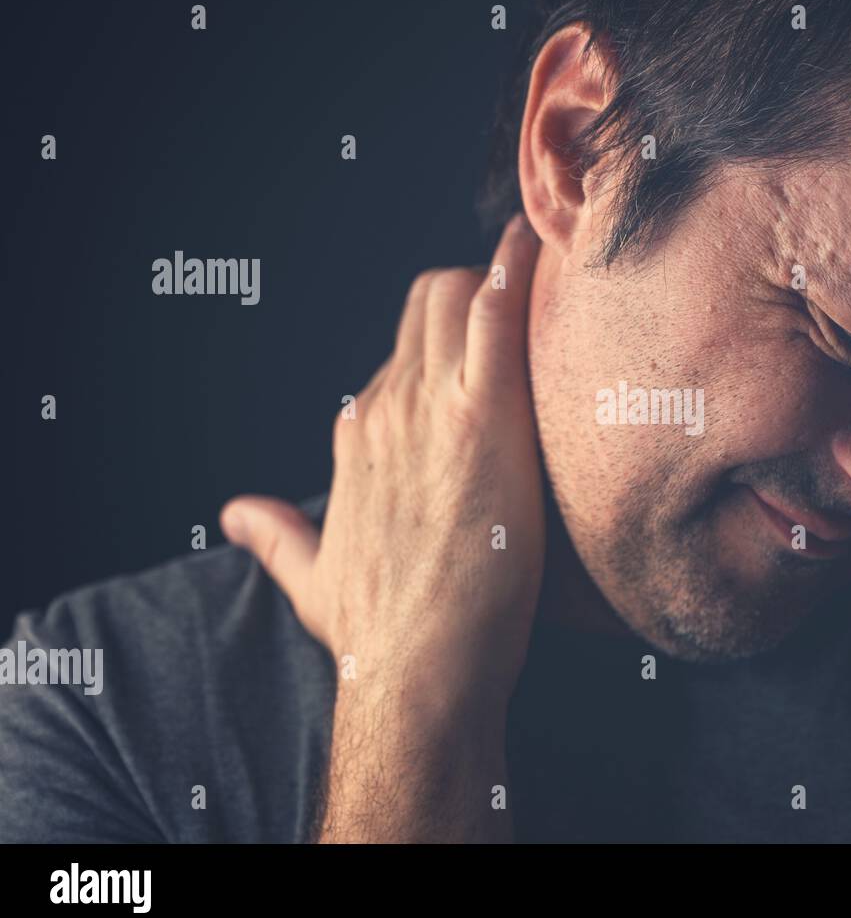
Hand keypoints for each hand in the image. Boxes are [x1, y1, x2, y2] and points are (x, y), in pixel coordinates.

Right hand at [220, 214, 543, 839]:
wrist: (418, 668)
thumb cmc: (378, 633)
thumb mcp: (311, 578)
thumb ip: (275, 536)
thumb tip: (232, 515)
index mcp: (358, 434)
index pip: (405, 348)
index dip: (451, 338)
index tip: (491, 339)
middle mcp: (386, 407)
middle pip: (431, 302)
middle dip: (478, 291)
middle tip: (531, 309)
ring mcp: (431, 406)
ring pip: (460, 293)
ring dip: (504, 277)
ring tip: (549, 264)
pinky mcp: (480, 415)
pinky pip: (497, 314)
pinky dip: (517, 272)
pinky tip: (541, 248)